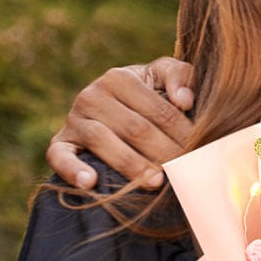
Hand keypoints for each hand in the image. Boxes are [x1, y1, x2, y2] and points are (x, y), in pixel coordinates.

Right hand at [46, 57, 195, 188]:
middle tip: (185, 171)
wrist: (114, 105)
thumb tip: (184, 101)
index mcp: (120, 78)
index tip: (200, 150)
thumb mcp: (165, 77)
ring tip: (155, 182)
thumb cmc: (149, 92)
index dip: (182, 132)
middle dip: (163, 152)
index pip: (158, 110)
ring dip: (131, 164)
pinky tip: (91, 183)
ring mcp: (73, 119)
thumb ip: (180, 76)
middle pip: (134, 128)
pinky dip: (72, 169)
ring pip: (103, 142)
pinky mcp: (61, 142)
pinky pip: (59, 156)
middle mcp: (92, 95)